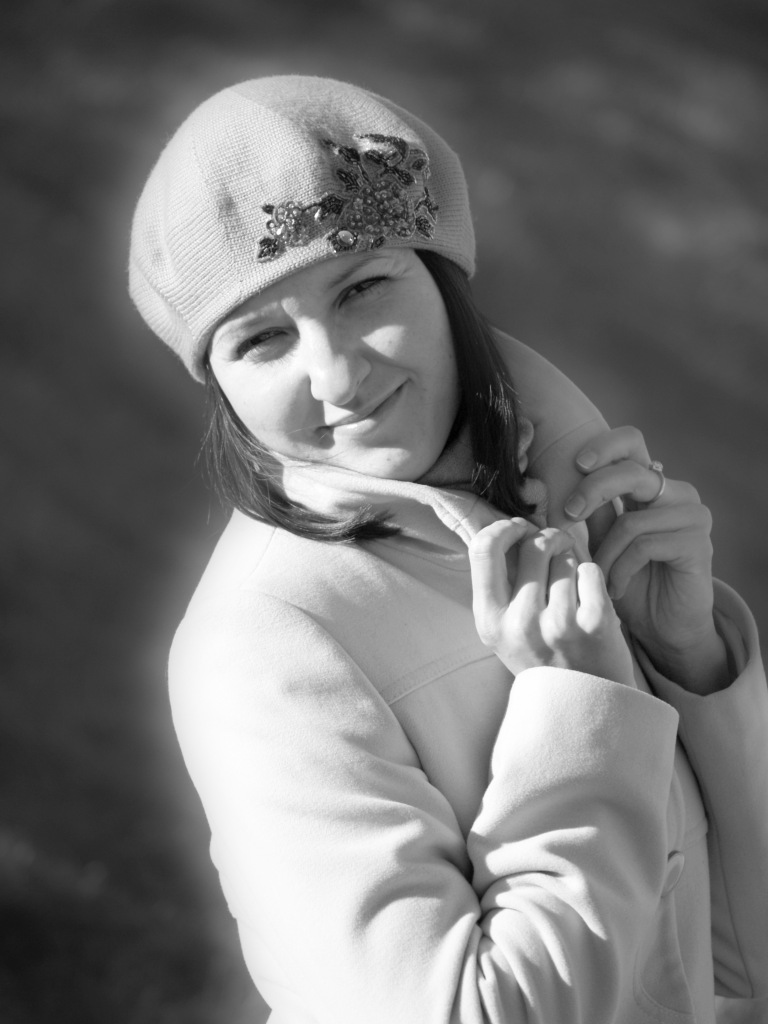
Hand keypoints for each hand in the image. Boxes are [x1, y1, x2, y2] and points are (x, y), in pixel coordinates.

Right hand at [468, 519, 634, 685]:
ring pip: (566, 556)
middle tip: (558, 547)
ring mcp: (559, 625)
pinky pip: (592, 570)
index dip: (505, 528)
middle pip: (533, 544)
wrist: (586, 703)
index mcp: (490, 621)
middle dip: (550, 537)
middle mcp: (520, 623)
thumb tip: (511, 524)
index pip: (484, 548)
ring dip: (573, 561)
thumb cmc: (545, 657)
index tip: (520, 529)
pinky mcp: (595, 625)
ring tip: (574, 586)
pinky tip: (591, 597)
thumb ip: (501, 582)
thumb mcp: (507, 628)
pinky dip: (594, 577)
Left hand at [563, 426, 729, 693]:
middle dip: (592, 491)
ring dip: (604, 554)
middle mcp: (676, 493)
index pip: (631, 442)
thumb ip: (590, 510)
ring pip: (631, 520)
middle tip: (567, 514)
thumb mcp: (601, 541)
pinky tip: (617, 589)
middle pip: (631, 472)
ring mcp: (692, 516)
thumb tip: (550, 482)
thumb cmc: (626, 581)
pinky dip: (621, 569)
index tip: (576, 463)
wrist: (662, 627)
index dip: (604, 446)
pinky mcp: (698, 543)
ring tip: (598, 577)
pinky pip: (645, 545)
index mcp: (650, 484)